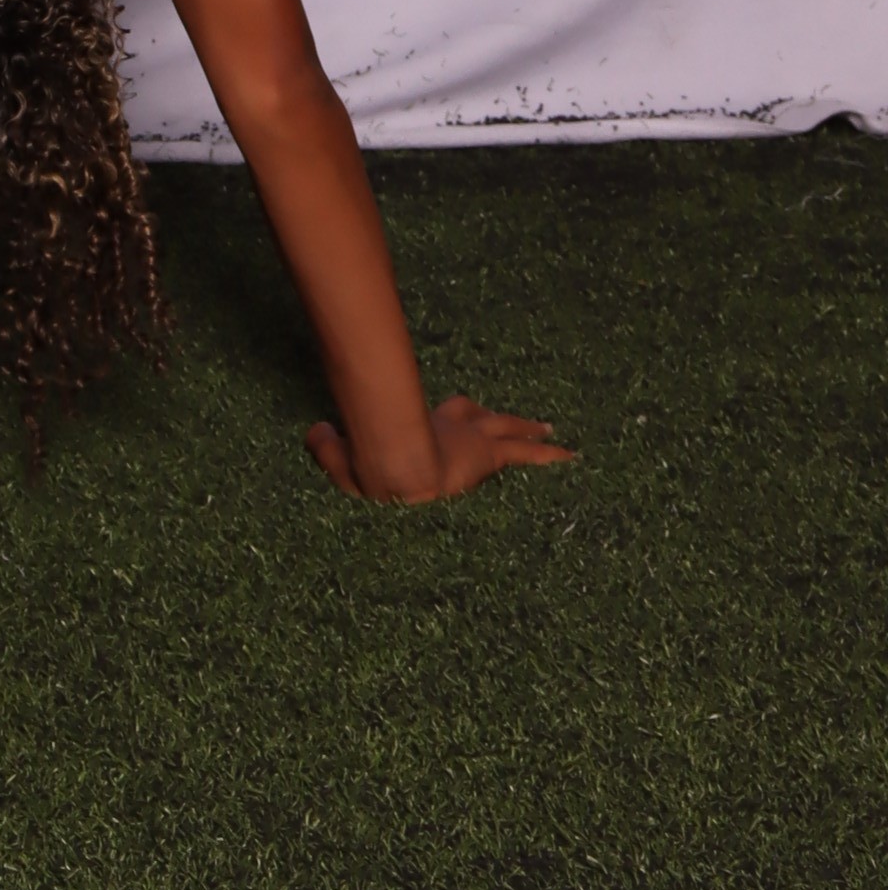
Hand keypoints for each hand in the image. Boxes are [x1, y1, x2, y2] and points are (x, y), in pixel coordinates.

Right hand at [307, 393, 574, 501]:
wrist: (396, 472)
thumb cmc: (370, 473)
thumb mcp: (340, 465)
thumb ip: (328, 449)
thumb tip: (315, 430)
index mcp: (419, 432)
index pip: (439, 419)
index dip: (450, 417)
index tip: (454, 417)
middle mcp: (449, 430)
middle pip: (478, 417)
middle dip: (493, 420)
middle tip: (512, 422)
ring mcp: (473, 442)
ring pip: (508, 430)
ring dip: (529, 430)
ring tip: (552, 430)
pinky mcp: (489, 457)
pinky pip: (529, 453)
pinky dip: (552, 453)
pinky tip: (574, 455)